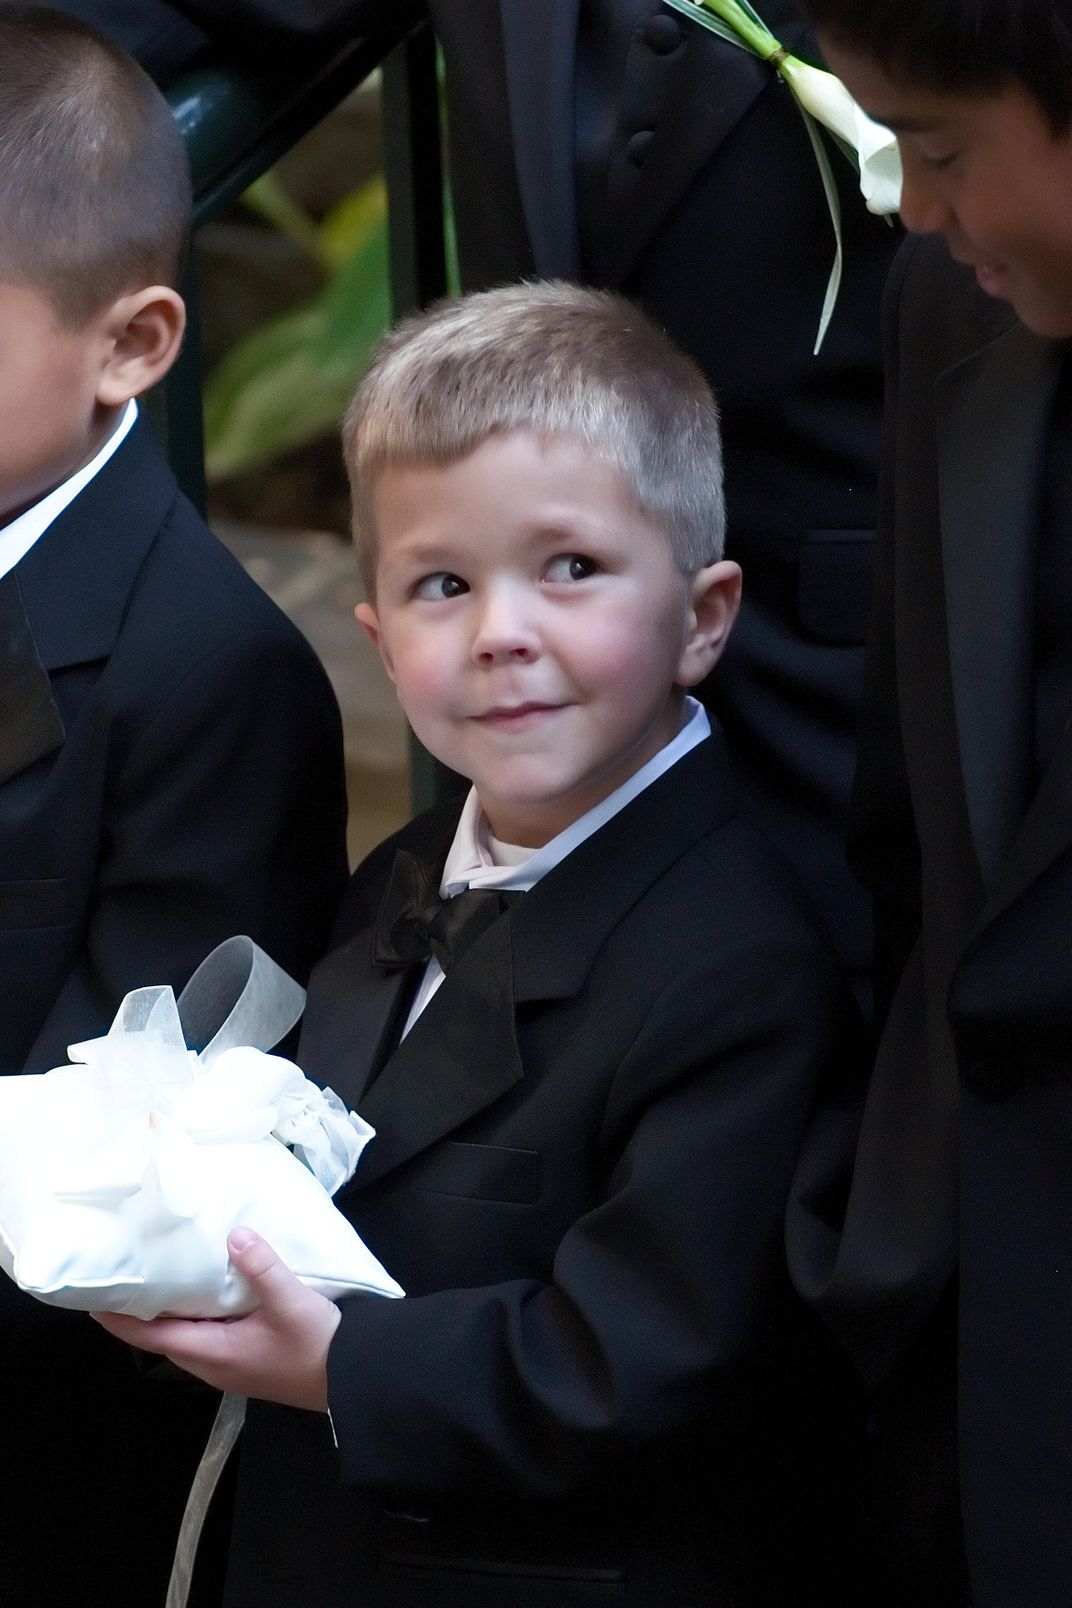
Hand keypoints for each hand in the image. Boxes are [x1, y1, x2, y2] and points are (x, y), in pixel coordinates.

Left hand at [92, 1227, 340, 1411]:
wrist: (354, 1379)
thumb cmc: (317, 1345)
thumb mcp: (291, 1302)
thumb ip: (262, 1266)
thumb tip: (233, 1233)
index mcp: (212, 1353)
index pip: (150, 1336)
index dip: (119, 1318)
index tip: (93, 1296)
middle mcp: (212, 1365)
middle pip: (160, 1337)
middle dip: (137, 1311)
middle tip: (123, 1272)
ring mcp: (229, 1366)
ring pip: (183, 1336)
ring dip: (165, 1312)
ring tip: (155, 1275)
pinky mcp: (245, 1360)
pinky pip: (204, 1335)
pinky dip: (191, 1313)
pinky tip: (201, 1290)